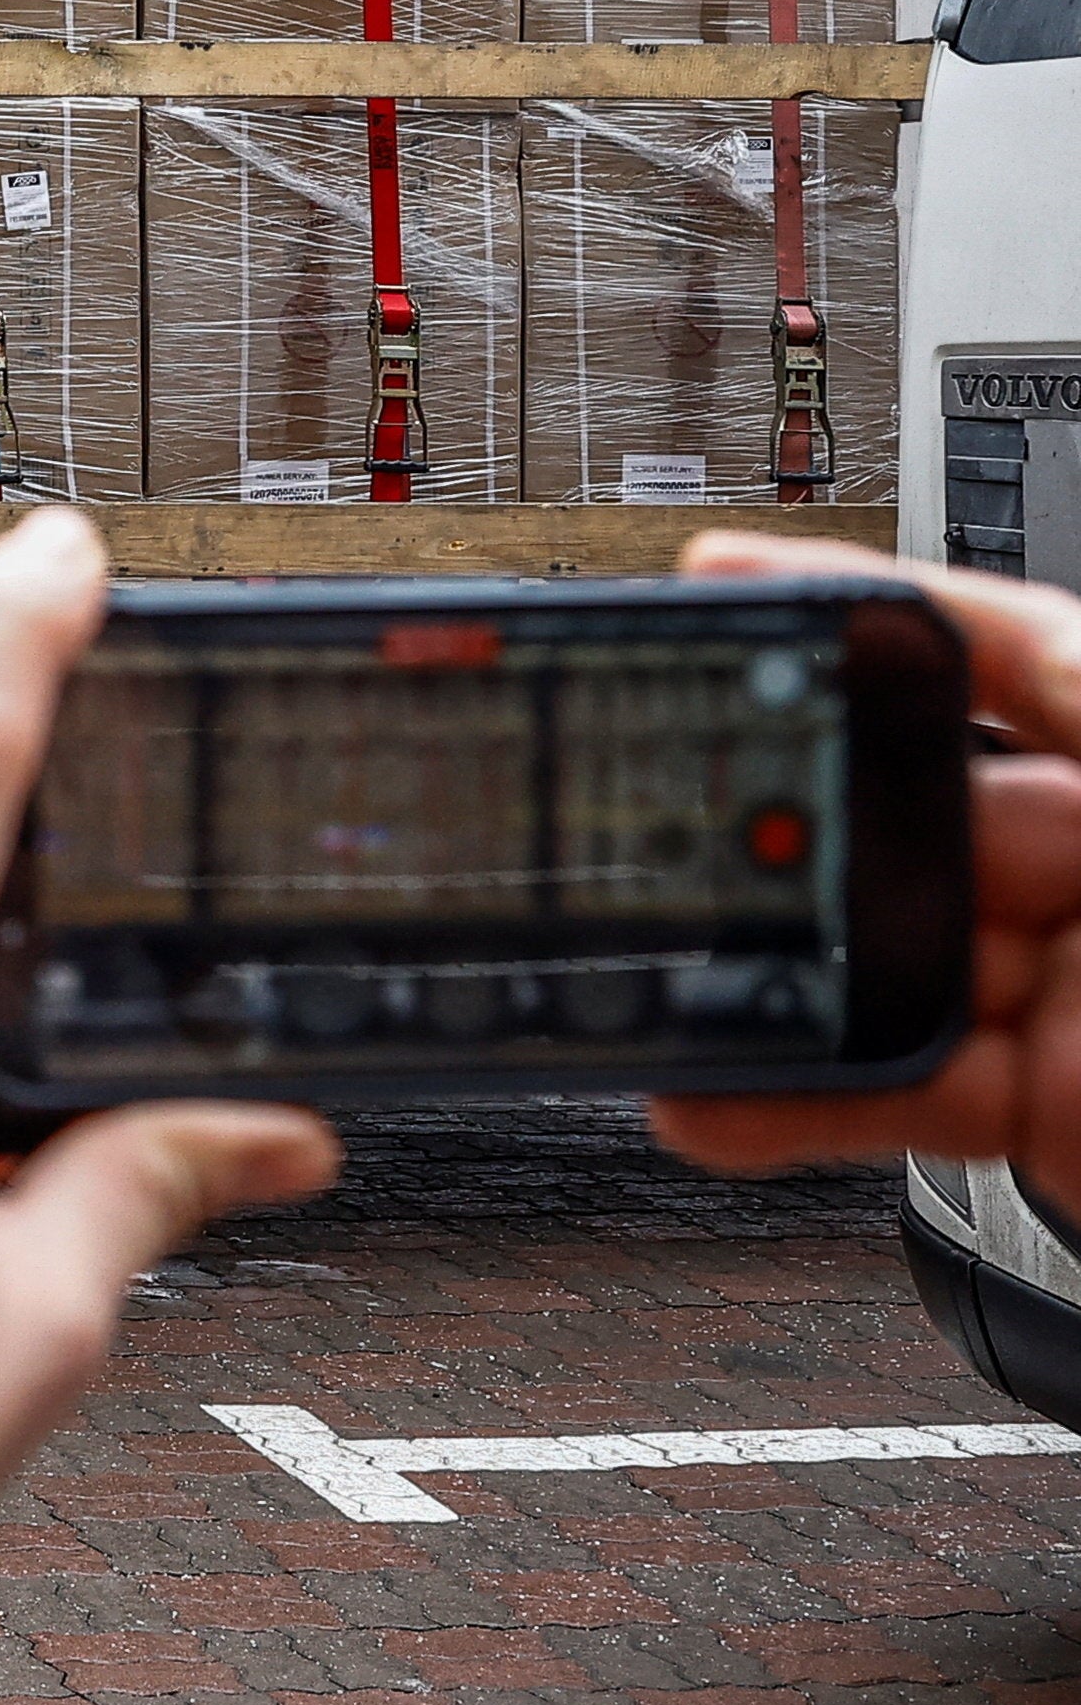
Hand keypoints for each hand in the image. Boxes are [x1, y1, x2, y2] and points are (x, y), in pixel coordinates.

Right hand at [646, 530, 1080, 1211]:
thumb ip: (1065, 674)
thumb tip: (941, 612)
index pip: (974, 661)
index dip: (842, 624)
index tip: (719, 595)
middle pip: (891, 817)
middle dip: (779, 826)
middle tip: (680, 823)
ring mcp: (1063, 991)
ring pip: (868, 968)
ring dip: (758, 981)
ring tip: (663, 973)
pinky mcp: (1041, 1109)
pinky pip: (890, 1099)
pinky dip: (788, 1104)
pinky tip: (712, 1097)